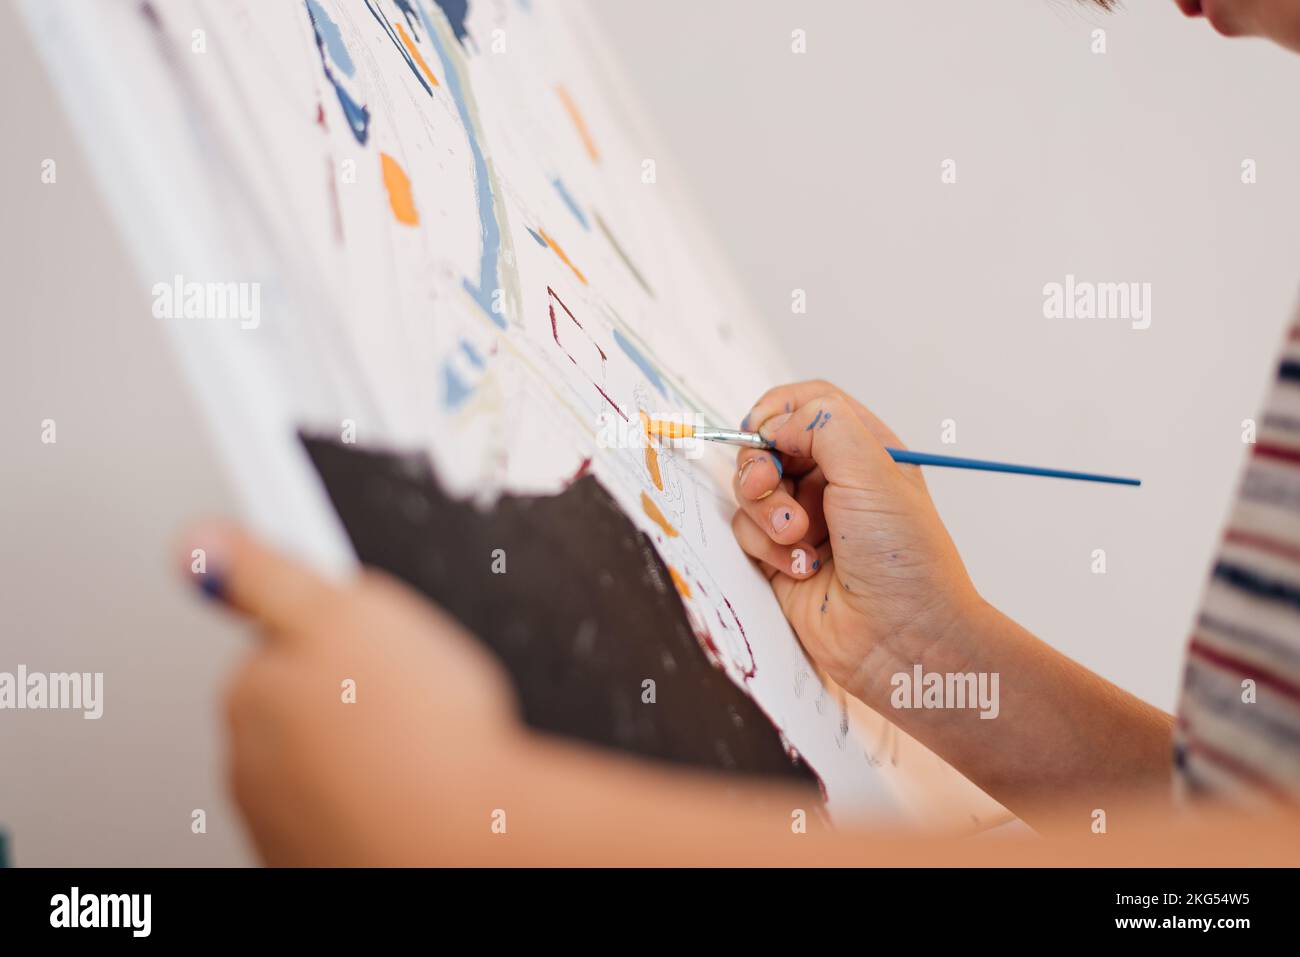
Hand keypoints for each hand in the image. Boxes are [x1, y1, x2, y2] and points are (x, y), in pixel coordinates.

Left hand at [180, 521, 521, 864]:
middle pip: (301, 703)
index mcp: (250, 690)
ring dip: (364, 748)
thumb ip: (265, 574)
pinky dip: (374, 797)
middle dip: (351, 693)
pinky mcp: (314, 855)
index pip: (278, 641)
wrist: (459, 840)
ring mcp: (280, 816)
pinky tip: (415, 786)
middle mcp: (250, 759)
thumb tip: (198, 543)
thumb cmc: (420, 733)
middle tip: (409, 692)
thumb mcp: (348, 611)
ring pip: (324, 760)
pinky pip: (343, 809)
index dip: (343, 634)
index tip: (380, 644)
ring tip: (421, 743)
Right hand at [731, 381, 981, 703]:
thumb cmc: (903, 558)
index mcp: (864, 450)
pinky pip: (747, 534)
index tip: (763, 430)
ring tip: (799, 539)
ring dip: (768, 513)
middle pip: (769, 446)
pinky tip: (803, 569)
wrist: (902, 639)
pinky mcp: (781, 559)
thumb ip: (821, 424)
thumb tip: (774, 423)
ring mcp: (806, 521)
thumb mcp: (873, 469)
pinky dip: (768, 548)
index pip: (808, 405)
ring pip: (751, 492)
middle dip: (761, 466)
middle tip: (768, 487)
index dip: (778, 412)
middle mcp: (833, 482)